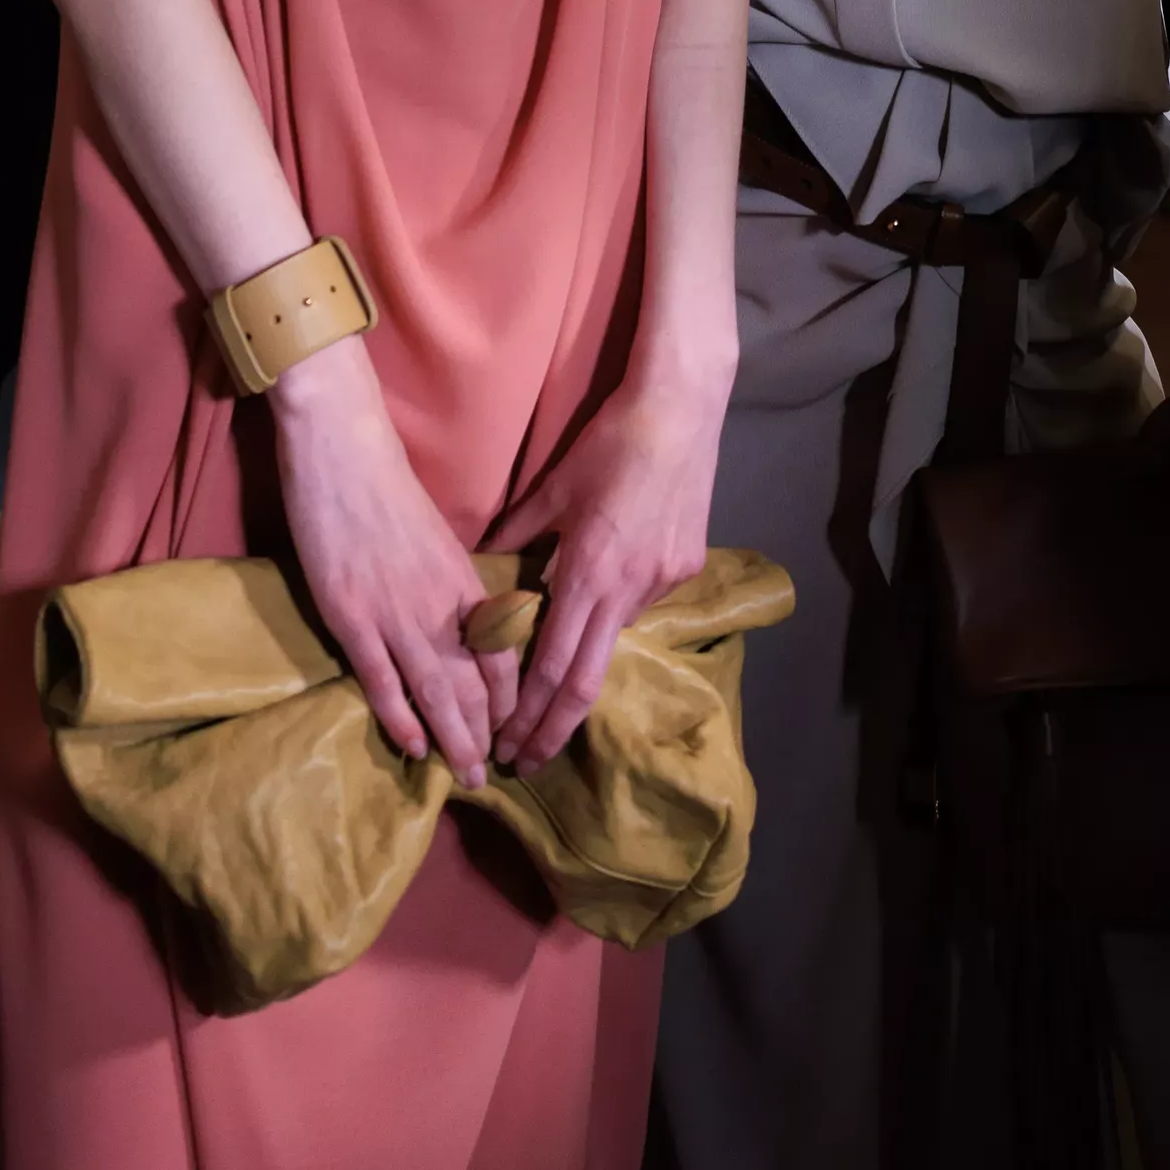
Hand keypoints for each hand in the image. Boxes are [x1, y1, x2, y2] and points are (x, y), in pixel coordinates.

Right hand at [271, 338, 513, 786]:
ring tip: (463, 776)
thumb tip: (467, 626)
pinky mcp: (350, 616)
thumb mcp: (436, 539)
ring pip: (436, 690)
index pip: (502, 655)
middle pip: (474, 683)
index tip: (509, 730)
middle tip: (488, 774)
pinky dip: (399, 717)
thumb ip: (452, 585)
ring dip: (454, 738)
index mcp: (464, 581)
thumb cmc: (388, 488)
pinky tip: (412, 746)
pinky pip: (381, 679)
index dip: (508, 700)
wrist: (342, 450)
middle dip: (485, 733)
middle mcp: (438, 603)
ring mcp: (394, 612)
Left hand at [487, 379, 722, 773]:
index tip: (508, 746)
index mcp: (588, 572)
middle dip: (551, 727)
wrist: (679, 410)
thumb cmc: (608, 443)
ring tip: (554, 680)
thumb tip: (482, 561)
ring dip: (584, 662)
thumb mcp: (553, 489)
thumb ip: (517, 533)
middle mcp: (628, 589)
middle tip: (523, 760)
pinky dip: (615, 610)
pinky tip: (605, 593)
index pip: (553, 667)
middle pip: (586, 681)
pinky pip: (642, 602)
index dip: (528, 714)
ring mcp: (663, 581)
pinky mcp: (687, 568)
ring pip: (614, 638)